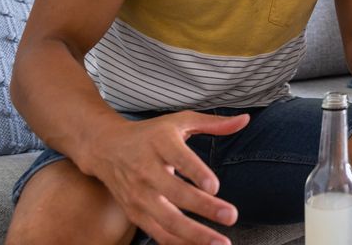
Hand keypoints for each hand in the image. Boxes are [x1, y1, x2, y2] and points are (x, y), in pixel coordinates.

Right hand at [85, 111, 249, 244]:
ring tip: (220, 242)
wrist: (105, 148)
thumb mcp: (179, 121)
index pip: (179, 159)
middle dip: (203, 207)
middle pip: (175, 193)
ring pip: (166, 219)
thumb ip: (213, 123)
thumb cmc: (151, 134)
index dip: (196, 173)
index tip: (215, 186)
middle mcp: (146, 170)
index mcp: (160, 144)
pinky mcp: (135, 213)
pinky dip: (179, 243)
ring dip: (194, 234)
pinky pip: (158, 233)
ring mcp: (138, 195)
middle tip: (231, 216)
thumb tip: (245, 120)